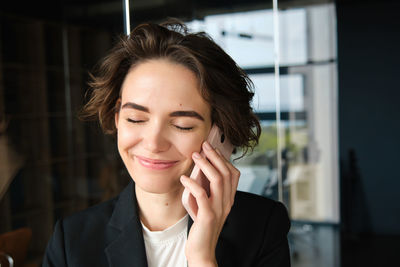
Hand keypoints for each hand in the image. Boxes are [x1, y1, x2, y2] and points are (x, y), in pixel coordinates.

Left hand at [180, 141, 239, 265]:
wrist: (202, 251)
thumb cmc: (202, 228)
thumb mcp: (208, 206)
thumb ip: (208, 191)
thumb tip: (199, 171)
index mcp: (229, 200)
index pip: (234, 175)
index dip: (224, 159)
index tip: (213, 149)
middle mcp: (227, 203)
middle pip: (226, 173)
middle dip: (215, 156)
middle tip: (204, 145)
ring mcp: (219, 209)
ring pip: (217, 180)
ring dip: (205, 165)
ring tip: (195, 156)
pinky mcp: (207, 216)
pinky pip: (202, 195)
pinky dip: (192, 184)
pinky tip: (184, 178)